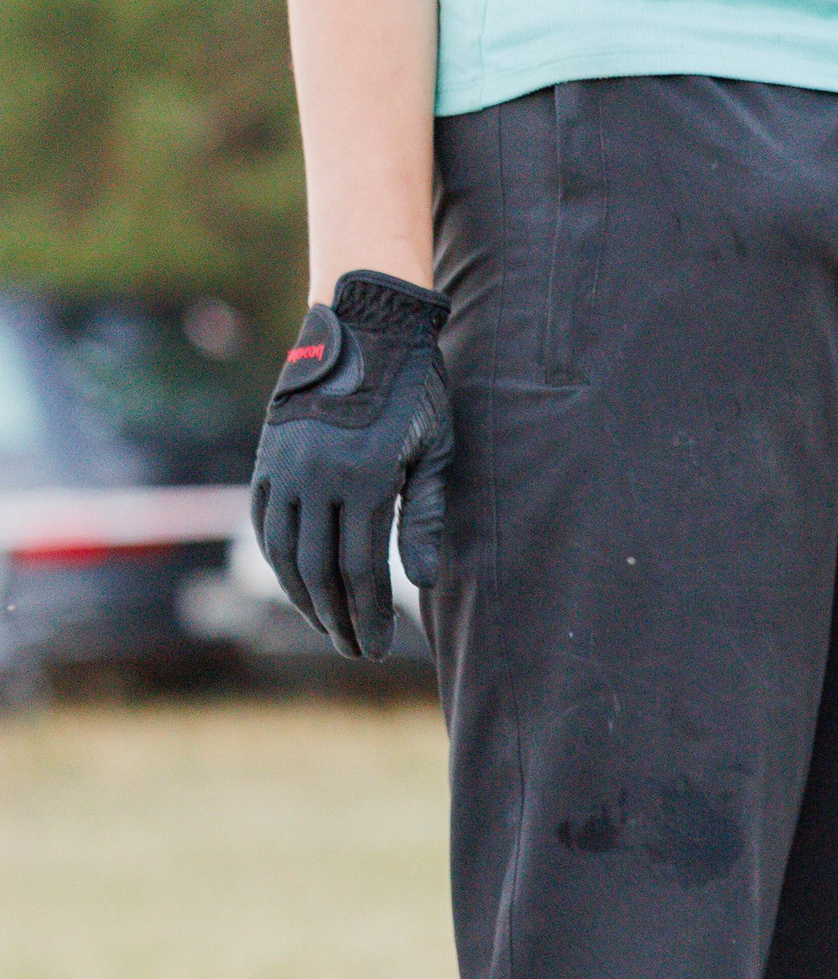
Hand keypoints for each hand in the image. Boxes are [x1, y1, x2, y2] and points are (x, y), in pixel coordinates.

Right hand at [250, 270, 453, 663]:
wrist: (367, 328)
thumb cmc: (415, 389)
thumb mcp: (433, 448)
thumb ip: (423, 515)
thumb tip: (422, 582)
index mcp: (363, 478)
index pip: (362, 570)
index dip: (370, 615)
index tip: (380, 648)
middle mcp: (316, 476)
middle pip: (320, 571)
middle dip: (338, 618)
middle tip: (356, 650)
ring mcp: (285, 465)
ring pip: (285, 552)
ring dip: (304, 597)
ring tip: (328, 625)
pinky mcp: (268, 455)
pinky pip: (264, 521)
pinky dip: (277, 558)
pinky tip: (296, 582)